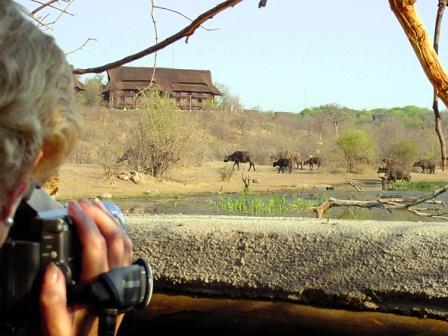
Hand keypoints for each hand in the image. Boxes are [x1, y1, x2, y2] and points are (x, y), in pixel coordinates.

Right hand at [39, 200, 132, 335]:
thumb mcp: (57, 328)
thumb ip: (52, 302)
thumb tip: (51, 270)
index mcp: (100, 288)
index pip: (96, 246)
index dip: (85, 222)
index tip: (72, 208)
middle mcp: (117, 279)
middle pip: (116, 237)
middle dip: (100, 215)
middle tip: (82, 203)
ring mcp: (125, 278)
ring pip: (126, 241)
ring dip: (112, 220)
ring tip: (95, 206)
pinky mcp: (126, 280)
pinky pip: (128, 250)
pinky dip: (119, 232)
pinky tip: (108, 225)